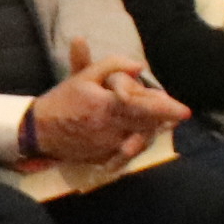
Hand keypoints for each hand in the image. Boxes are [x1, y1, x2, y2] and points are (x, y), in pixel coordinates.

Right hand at [25, 36, 187, 165]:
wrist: (39, 131)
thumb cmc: (63, 100)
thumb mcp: (83, 75)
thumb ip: (111, 65)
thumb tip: (140, 66)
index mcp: (104, 105)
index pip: (141, 106)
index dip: (165, 109)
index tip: (185, 112)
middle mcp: (108, 128)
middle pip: (146, 125)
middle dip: (163, 121)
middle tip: (178, 116)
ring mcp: (106, 146)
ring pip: (139, 139)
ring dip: (150, 131)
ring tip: (157, 124)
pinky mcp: (103, 158)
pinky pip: (127, 152)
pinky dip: (136, 144)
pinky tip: (137, 137)